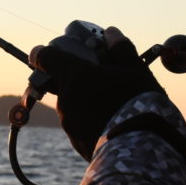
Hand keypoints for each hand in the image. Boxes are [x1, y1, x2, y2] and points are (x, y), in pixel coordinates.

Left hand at [29, 25, 162, 158]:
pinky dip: (92, 121)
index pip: (45, 57)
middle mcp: (65, 99)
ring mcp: (69, 124)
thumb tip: (111, 33)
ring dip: (86, 101)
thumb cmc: (138, 104)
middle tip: (102, 79)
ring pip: (72, 105)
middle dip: (78, 79)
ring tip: (115, 104)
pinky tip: (114, 123)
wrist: (140, 151)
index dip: (45, 52)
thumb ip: (121, 49)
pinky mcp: (77, 143)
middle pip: (62, 82)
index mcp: (75, 76)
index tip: (52, 52)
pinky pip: (80, 125)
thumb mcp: (136, 70)